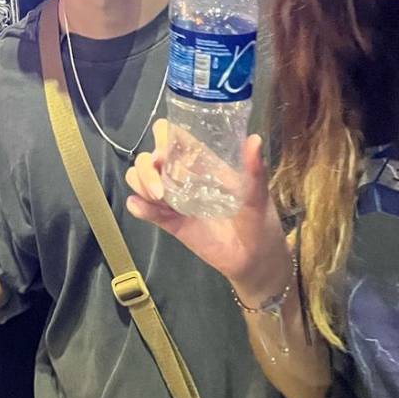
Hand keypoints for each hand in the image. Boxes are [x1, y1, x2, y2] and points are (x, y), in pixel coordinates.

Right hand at [125, 119, 291, 304]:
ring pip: (139, 179)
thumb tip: (254, 139)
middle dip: (145, 167)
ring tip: (158, 198)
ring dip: (140, 183)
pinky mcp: (170, 222)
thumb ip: (254, 170)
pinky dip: (138, 206)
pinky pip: (143, 209)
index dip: (162, 136)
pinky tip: (145, 209)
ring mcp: (174, 199)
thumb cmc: (260, 222)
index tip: (165, 150)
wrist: (256, 262)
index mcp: (204, 162)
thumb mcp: (258, 195)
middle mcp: (184, 176)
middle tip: (159, 187)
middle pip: (148, 158)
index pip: (174, 136)